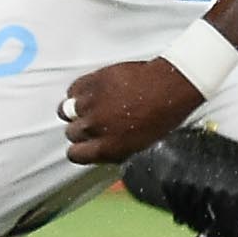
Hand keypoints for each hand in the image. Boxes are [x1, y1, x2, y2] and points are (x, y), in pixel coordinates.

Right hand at [60, 56, 200, 164]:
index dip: (80, 148)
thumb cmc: (162, 115)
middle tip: (95, 121)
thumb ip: (114, 149)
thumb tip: (101, 150)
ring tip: (93, 104)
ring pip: (66, 110)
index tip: (84, 144)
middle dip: (81, 128)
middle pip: (71, 132)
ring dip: (78, 108)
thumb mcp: (139, 145)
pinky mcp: (92, 82)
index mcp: (107, 147)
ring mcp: (91, 103)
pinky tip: (92, 91)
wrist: (170, 87)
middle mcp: (95, 127)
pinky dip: (79, 91)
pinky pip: (73, 89)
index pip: (75, 154)